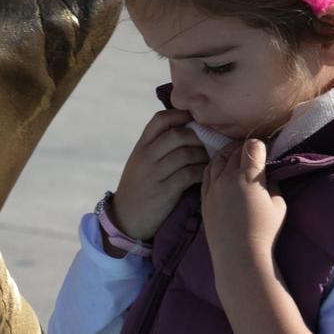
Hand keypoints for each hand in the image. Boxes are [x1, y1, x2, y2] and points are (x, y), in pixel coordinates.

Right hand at [111, 109, 207, 242]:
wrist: (126, 219)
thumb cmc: (139, 187)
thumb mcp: (140, 162)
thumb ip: (157, 145)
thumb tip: (187, 127)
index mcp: (141, 146)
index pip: (160, 119)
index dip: (180, 115)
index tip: (195, 120)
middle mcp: (146, 157)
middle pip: (178, 134)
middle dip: (198, 137)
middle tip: (207, 144)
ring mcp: (154, 174)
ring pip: (186, 154)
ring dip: (202, 155)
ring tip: (207, 160)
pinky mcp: (164, 191)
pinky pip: (189, 174)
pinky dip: (201, 171)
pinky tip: (204, 174)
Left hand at [200, 138, 285, 274]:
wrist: (239, 254)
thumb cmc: (264, 231)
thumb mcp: (279, 204)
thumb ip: (272, 183)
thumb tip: (266, 173)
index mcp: (248, 177)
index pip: (252, 146)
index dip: (260, 145)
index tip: (265, 149)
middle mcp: (227, 178)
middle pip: (233, 150)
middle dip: (244, 147)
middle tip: (251, 151)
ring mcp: (212, 188)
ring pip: (217, 159)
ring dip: (227, 154)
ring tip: (235, 155)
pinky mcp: (204, 198)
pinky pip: (206, 174)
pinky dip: (214, 166)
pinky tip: (219, 168)